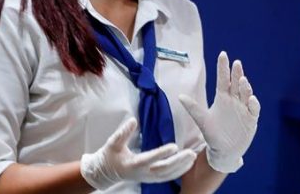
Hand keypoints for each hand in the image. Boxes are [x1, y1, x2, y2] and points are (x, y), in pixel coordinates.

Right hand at [80, 118, 196, 189]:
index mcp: (132, 164)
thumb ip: (122, 133)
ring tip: (193, 156)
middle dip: (178, 162)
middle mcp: (142, 173)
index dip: (161, 153)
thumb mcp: (112, 143)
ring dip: (182, 167)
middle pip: (163, 170)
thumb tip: (133, 120)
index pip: (149, 159)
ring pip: (168, 175)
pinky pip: (168, 177)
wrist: (106, 173)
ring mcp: (148, 178)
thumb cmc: (109, 156)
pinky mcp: (152, 179)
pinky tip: (189, 163)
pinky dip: (179, 171)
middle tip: (191, 153)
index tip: (174, 146)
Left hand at [179, 51, 260, 172]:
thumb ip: (193, 108)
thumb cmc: (213, 134)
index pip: (223, 79)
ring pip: (246, 93)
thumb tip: (179, 96)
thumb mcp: (202, 121)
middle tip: (236, 63)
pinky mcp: (251, 118)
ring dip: (245, 86)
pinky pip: (254, 109)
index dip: (223, 67)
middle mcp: (234, 100)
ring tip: (242, 80)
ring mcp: (244, 108)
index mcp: (222, 98)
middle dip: (236, 73)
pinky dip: (253, 103)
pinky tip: (251, 99)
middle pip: (236, 83)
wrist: (225, 151)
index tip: (223, 54)